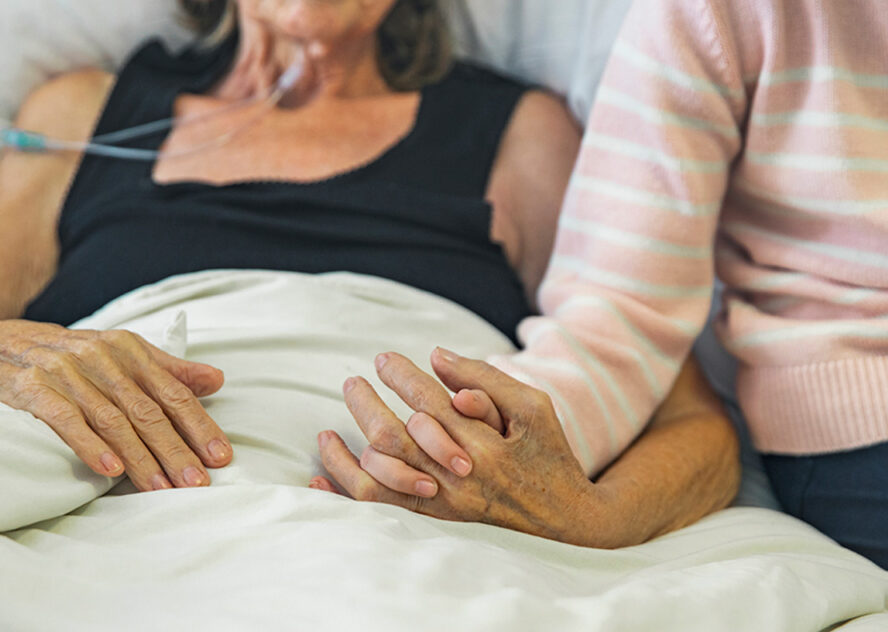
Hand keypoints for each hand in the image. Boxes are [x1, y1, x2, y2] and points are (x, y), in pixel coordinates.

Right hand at [0, 320, 231, 491]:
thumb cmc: (66, 358)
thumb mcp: (118, 356)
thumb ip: (166, 370)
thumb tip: (216, 379)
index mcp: (126, 349)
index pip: (171, 392)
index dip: (198, 425)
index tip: (220, 457)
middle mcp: (99, 356)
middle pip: (146, 410)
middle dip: (175, 449)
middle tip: (196, 483)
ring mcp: (63, 370)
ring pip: (111, 418)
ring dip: (139, 457)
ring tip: (160, 488)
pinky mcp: (29, 387)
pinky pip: (64, 418)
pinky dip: (89, 444)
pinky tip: (110, 470)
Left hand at [312, 348, 617, 546]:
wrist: (569, 525)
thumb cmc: (550, 456)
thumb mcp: (533, 408)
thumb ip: (486, 379)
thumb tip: (436, 356)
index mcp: (484, 445)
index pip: (428, 402)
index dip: (401, 377)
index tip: (382, 358)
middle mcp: (458, 478)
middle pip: (394, 437)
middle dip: (365, 405)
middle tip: (351, 382)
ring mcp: (444, 507)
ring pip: (378, 479)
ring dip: (344, 454)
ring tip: (324, 433)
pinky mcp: (437, 526)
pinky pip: (380, 513)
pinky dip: (347, 496)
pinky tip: (321, 480)